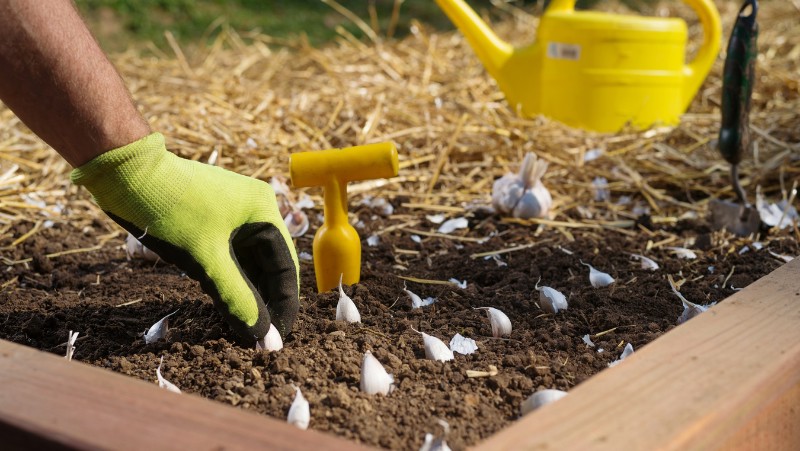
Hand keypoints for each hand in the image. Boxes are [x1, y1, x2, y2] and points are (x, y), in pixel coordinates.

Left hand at [71, 133, 298, 344]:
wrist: (125, 174)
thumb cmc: (169, 210)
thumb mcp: (205, 260)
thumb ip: (237, 300)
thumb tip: (265, 339)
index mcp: (264, 212)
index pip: (287, 267)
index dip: (284, 305)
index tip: (278, 338)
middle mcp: (256, 211)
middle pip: (270, 267)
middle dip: (265, 303)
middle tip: (259, 339)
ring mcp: (235, 215)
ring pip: (250, 265)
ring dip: (247, 295)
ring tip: (243, 330)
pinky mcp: (215, 221)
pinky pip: (231, 258)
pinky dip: (230, 282)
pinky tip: (226, 307)